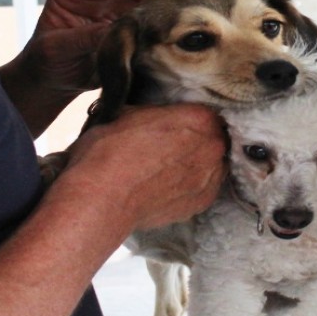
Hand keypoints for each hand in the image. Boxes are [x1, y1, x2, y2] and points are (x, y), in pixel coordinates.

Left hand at [11, 0, 185, 95]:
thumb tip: (119, 31)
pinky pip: (154, 16)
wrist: (50, 84)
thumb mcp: (57, 50)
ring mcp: (117, 10)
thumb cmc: (45, 64)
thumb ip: (85, 37)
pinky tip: (188, 22)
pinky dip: (170, 17)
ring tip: (194, 2)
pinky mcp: (131, 29)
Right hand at [59, 102, 226, 230]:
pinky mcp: (202, 203)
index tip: (178, 126)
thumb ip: (154, 114)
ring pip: (213, 165)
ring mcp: (210, 176)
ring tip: (172, 170)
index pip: (205, 113)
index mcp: (199, 117)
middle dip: (197, 142)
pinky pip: (205, 189)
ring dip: (198, 164)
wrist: (103, 197)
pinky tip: (172, 187)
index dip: (190, 120)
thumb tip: (154, 117)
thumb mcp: (128, 114)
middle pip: (213, 139)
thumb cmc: (109, 151)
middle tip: (173, 148)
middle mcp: (212, 146)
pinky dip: (193, 186)